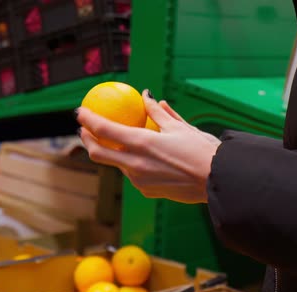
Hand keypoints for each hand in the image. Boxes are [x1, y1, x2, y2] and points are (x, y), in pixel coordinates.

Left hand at [77, 90, 220, 203]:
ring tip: (113, 140)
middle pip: (98, 153)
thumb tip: (147, 96)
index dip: (87, 119)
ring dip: (110, 152)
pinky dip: (131, 163)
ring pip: (116, 164)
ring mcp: (139, 180)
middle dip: (87, 140)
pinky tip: (139, 157)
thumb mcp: (179, 127)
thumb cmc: (202, 150)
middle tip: (85, 129)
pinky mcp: (146, 190)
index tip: (79, 111)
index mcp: (141, 143)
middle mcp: (135, 163)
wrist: (217, 181)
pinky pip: (132, 174)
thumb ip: (158, 112)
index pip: (103, 130)